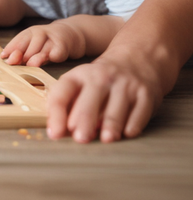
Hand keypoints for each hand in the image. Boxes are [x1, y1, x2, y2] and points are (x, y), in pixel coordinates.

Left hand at [2, 21, 85, 66]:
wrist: (70, 34)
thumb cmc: (47, 42)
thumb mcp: (33, 43)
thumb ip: (23, 51)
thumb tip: (7, 60)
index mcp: (30, 32)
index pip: (18, 40)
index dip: (10, 48)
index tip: (3, 57)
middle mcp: (40, 33)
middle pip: (29, 43)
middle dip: (21, 53)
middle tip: (13, 63)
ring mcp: (52, 39)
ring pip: (42, 48)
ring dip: (36, 56)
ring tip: (30, 64)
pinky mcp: (63, 46)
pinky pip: (57, 52)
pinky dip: (53, 56)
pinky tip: (50, 59)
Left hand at [46, 48, 162, 142]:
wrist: (137, 60)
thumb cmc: (101, 80)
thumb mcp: (80, 83)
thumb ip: (67, 105)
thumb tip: (58, 132)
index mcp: (79, 75)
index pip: (62, 94)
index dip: (56, 115)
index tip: (55, 134)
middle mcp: (101, 78)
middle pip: (90, 103)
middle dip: (84, 121)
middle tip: (80, 139)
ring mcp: (125, 85)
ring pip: (116, 110)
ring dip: (110, 126)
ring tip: (106, 139)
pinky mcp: (145, 95)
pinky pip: (139, 113)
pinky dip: (133, 125)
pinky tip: (127, 134)